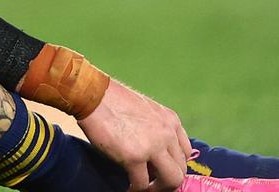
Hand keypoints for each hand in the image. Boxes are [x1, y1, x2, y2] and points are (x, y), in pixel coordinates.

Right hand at [76, 80, 192, 190]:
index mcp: (171, 121)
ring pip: (171, 180)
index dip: (174, 166)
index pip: (186, 153)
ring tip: (143, 188)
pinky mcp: (134, 157)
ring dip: (157, 188)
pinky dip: (136, 189)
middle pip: (181, 169)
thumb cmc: (112, 100)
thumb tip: (152, 151)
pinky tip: (128, 188)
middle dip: (167, 181)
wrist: (93, 95)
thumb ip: (155, 128)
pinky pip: (142, 184)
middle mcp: (167, 133)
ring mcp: (153, 146)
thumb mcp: (145, 109)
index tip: (161, 171)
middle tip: (153, 184)